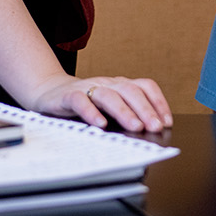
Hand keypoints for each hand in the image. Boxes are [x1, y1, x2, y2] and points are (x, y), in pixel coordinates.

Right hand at [26, 74, 172, 133]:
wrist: (49, 93)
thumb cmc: (84, 104)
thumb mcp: (109, 107)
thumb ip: (127, 115)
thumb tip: (151, 132)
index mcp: (119, 85)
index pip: (144, 86)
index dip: (158, 102)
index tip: (166, 121)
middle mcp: (106, 84)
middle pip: (130, 90)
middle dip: (146, 109)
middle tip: (155, 127)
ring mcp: (88, 88)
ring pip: (109, 95)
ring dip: (125, 111)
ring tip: (136, 127)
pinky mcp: (69, 95)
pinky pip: (81, 101)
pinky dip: (91, 112)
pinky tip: (100, 124)